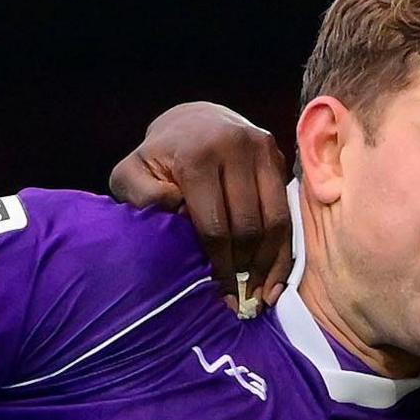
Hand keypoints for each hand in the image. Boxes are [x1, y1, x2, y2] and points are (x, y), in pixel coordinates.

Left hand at [112, 102, 291, 318]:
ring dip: (269, 263)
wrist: (192, 121)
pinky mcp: (279, 158)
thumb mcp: (132, 173)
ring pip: (276, 222)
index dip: (220, 267)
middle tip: (240, 298)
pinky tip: (274, 277)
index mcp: (198, 155)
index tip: (222, 296)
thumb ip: (140, 194)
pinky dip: (283, 248)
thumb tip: (174, 208)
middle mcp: (236, 147)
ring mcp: (263, 150)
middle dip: (244, 268)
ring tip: (260, 294)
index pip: (215, 226)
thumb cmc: (158, 159)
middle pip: (249, 227)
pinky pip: (288, 212)